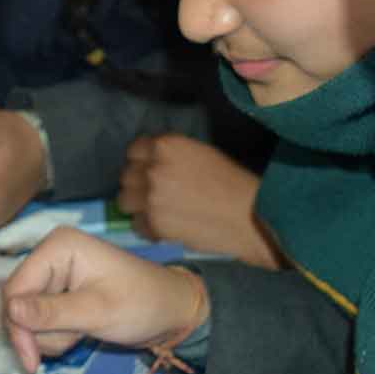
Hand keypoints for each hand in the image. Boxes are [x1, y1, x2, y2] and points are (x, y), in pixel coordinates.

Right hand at [0, 226, 206, 373]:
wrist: (172, 312)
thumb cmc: (141, 305)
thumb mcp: (97, 312)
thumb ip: (51, 312)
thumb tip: (10, 309)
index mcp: (58, 248)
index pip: (16, 288)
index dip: (17, 325)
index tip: (30, 360)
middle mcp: (50, 255)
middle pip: (18, 302)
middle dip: (39, 332)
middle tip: (68, 346)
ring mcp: (55, 274)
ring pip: (28, 316)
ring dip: (52, 335)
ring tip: (83, 334)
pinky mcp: (60, 292)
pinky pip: (41, 319)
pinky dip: (57, 333)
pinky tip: (81, 333)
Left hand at [118, 134, 278, 268]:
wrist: (250, 216)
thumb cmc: (233, 183)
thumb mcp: (201, 154)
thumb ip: (171, 156)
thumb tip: (152, 163)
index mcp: (166, 146)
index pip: (134, 150)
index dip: (142, 162)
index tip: (150, 171)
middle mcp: (153, 169)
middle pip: (126, 176)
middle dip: (138, 184)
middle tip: (156, 194)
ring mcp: (150, 198)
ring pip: (123, 201)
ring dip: (137, 206)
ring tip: (157, 211)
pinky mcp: (154, 224)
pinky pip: (136, 225)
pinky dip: (148, 227)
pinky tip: (165, 227)